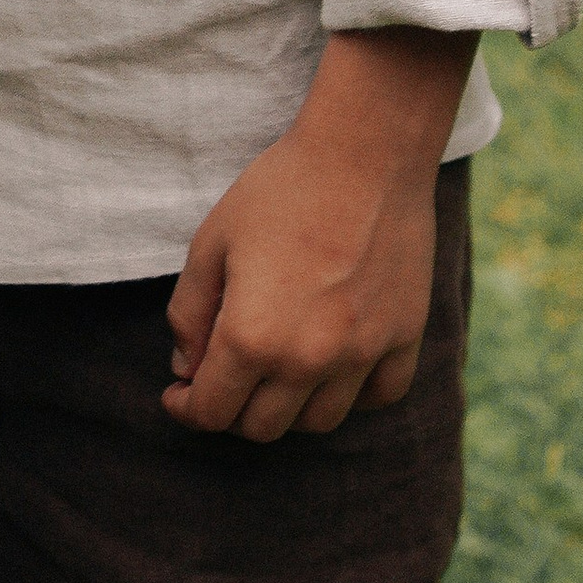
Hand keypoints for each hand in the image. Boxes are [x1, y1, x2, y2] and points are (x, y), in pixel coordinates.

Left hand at [162, 28, 479, 439]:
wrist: (364, 156)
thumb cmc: (280, 191)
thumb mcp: (211, 242)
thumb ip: (190, 312)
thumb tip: (185, 367)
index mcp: (252, 337)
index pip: (212, 411)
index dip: (185, 408)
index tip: (178, 394)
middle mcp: (308, 360)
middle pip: (263, 427)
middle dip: (231, 410)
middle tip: (221, 377)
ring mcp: (363, 355)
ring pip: (319, 422)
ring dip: (288, 408)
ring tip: (273, 372)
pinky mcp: (404, 338)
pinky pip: (378, 397)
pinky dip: (350, 395)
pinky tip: (331, 367)